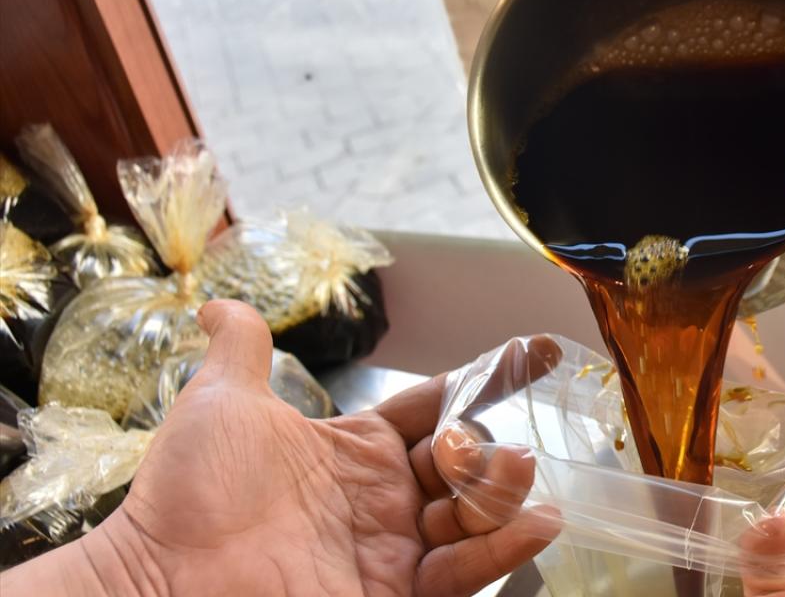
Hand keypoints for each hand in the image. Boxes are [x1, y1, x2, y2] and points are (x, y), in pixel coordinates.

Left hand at [0, 300, 559, 596]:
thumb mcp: (222, 403)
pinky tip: (535, 523)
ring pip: (473, 515)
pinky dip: (501, 551)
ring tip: (513, 471)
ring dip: (501, 493)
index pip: (435, 405)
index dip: (485, 379)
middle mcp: (383, 500)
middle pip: (464, 462)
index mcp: (356, 450)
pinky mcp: (393, 594)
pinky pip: (461, 574)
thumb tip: (220, 303)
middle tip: (468, 445)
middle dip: (484, 448)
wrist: (164, 580)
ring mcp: (391, 549)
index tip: (532, 353)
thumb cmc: (189, 494)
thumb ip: (242, 349)